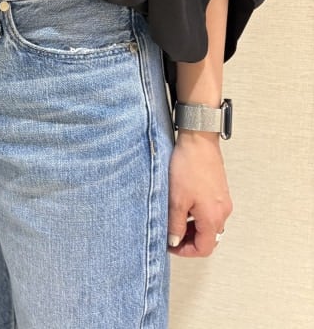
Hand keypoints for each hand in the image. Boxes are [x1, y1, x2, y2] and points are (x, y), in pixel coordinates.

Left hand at [167, 131, 232, 256]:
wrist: (199, 141)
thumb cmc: (188, 167)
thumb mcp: (176, 199)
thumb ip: (176, 224)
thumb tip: (174, 241)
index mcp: (213, 218)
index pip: (204, 248)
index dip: (185, 251)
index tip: (170, 245)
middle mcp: (223, 212)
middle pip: (208, 238)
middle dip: (188, 240)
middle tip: (170, 233)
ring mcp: (223, 201)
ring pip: (209, 225)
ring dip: (192, 227)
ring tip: (174, 218)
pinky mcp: (220, 191)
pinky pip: (210, 211)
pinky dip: (197, 215)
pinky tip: (183, 204)